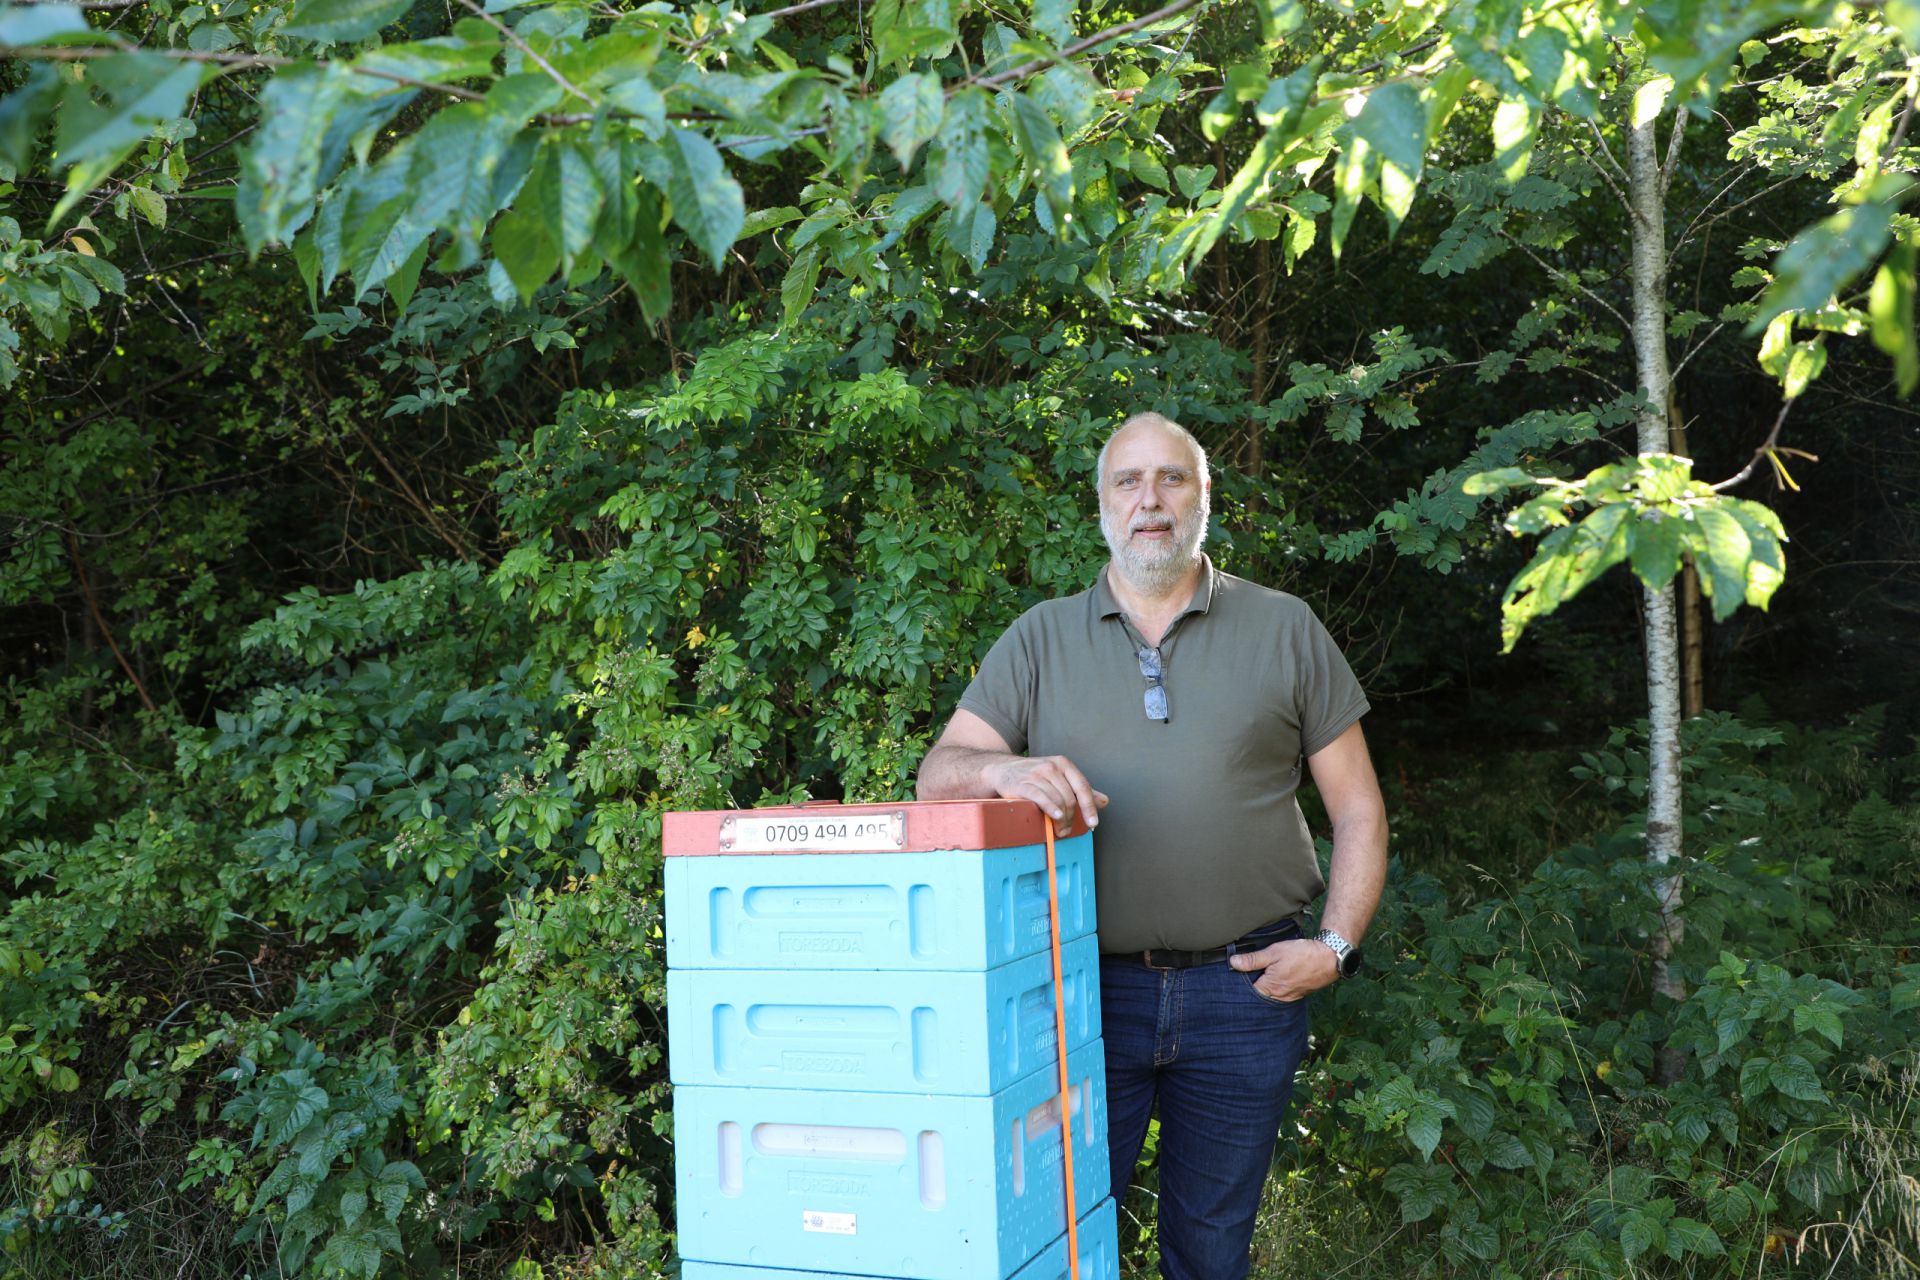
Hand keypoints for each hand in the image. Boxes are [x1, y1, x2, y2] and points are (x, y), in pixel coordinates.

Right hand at [981, 754, 1108, 834]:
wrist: (1002, 770)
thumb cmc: (1034, 776)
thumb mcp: (1059, 777)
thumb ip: (1080, 789)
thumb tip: (1104, 801)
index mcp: (1064, 764)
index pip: (1082, 786)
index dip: (1089, 806)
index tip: (1093, 823)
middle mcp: (1051, 767)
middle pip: (1069, 797)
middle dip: (1071, 818)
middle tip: (1067, 831)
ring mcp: (1036, 774)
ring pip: (1057, 800)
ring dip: (1061, 820)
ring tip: (1059, 830)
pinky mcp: (1022, 784)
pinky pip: (1040, 798)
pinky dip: (1050, 809)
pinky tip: (1055, 817)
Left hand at [1228, 937, 1339, 1001]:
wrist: (1329, 958)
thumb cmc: (1302, 954)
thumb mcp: (1274, 952)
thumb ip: (1253, 959)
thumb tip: (1233, 962)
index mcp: (1270, 989)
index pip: (1247, 992)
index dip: (1240, 983)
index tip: (1236, 974)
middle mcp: (1279, 998)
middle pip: (1259, 996)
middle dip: (1252, 986)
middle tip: (1248, 972)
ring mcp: (1289, 997)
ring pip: (1270, 995)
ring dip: (1265, 986)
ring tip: (1263, 973)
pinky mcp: (1297, 994)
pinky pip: (1281, 994)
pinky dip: (1277, 987)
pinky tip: (1277, 976)